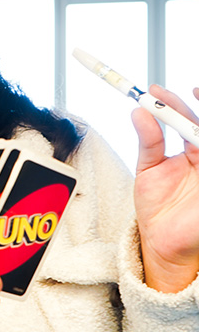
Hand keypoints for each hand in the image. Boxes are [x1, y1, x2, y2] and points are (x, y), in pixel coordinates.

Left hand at [132, 85, 198, 291]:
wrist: (160, 241)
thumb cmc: (157, 207)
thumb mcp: (149, 167)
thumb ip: (148, 140)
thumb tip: (138, 111)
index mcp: (193, 151)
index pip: (189, 118)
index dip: (176, 102)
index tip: (154, 90)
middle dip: (193, 104)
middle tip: (177, 92)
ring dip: (196, 119)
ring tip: (174, 109)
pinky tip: (192, 140)